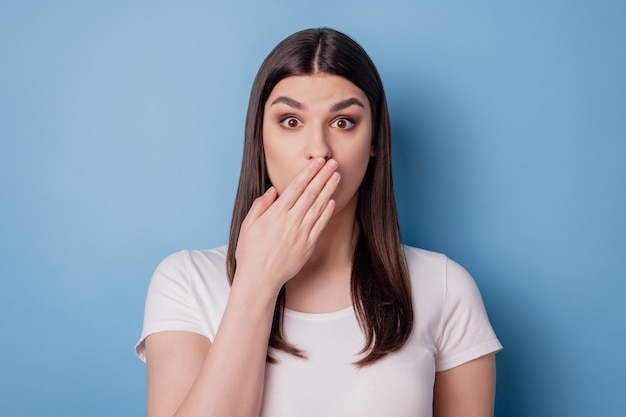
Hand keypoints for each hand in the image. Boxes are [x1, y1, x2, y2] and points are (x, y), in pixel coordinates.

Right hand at [234, 157, 339, 292]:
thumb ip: (260, 206)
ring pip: (318, 207)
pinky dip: (327, 212)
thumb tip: (272, 191)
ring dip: (329, 190)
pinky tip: (332, 201)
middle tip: (333, 162)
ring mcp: (301, 233)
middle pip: (311, 193)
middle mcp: (291, 221)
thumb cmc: (250, 253)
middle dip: (323, 176)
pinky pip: (320, 225)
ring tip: (337, 176)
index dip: (309, 172)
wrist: (260, 279)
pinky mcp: (308, 245)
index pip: (296, 187)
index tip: (318, 162)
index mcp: (276, 213)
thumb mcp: (248, 225)